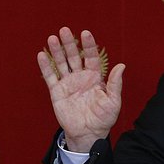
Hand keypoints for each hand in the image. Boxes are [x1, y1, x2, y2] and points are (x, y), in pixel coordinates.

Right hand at [37, 27, 124, 151]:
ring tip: (52, 38)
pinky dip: (46, 66)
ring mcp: (68, 83)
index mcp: (95, 77)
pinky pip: (50, 77)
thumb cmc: (104, 118)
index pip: (91, 57)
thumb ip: (115, 84)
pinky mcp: (57, 92)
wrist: (89, 134)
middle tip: (64, 30)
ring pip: (61, 63)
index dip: (88, 45)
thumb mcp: (113, 101)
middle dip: (69, 43)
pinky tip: (41, 55)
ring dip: (57, 51)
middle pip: (74, 56)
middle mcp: (80, 77)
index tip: (85, 33)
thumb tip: (121, 66)